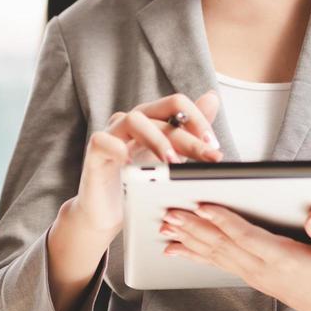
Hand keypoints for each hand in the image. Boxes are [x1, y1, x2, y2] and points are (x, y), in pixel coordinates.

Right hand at [67, 91, 223, 244]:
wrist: (106, 212)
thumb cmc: (137, 183)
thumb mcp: (171, 157)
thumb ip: (189, 130)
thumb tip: (212, 97)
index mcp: (151, 120)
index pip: (176, 104)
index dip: (198, 120)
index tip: (215, 146)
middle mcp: (131, 122)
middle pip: (161, 115)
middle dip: (189, 137)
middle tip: (209, 157)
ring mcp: (112, 134)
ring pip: (134, 120)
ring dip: (158, 140)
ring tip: (173, 162)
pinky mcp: (95, 152)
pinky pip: (103, 140)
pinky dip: (118, 148)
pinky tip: (132, 164)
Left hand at [159, 204, 310, 310]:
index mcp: (284, 258)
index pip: (247, 236)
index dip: (224, 220)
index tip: (202, 204)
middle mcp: (263, 268)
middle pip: (222, 245)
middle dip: (194, 227)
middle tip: (170, 213)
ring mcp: (254, 274)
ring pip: (215, 254)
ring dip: (188, 240)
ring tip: (165, 226)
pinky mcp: (251, 276)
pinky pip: (217, 264)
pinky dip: (194, 255)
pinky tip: (175, 249)